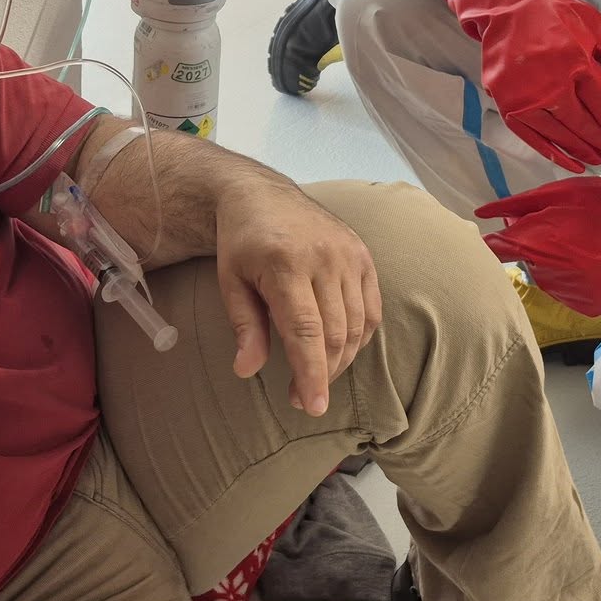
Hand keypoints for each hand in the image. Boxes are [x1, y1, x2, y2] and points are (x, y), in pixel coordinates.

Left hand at [215, 181, 381, 415]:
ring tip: (317, 374)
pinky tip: (340, 348)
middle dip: (322, 373)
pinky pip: (370, 308)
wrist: (260, 193)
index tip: (311, 407)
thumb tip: (247, 371)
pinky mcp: (362, 253)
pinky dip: (359, 336)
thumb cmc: (241, 242)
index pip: (306, 332)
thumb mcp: (230, 282)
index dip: (311, 373)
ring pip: (356, 325)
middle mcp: (324, 257)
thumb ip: (244, 326)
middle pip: (335, 333)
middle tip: (301, 397)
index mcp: (286, 263)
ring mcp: (348, 253)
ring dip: (341, 359)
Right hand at [431, 0, 600, 171]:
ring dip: (583, 152)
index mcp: (576, 61)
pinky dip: (553, 154)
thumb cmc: (559, 16)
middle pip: (584, 125)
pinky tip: (571, 162)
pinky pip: (532, 137)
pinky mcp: (506, 103)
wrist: (508, 6)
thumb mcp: (599, 31)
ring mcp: (524, 95)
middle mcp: (549, 81)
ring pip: (560, 135)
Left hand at [482, 177, 600, 318]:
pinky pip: (570, 292)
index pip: (494, 251)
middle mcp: (545, 274)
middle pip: (526, 264)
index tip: (498, 239)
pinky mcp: (585, 305)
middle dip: (536, 249)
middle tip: (564, 232)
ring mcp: (567, 293)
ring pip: (549, 279)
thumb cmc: (599, 202)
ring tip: (585, 247)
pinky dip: (577, 281)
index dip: (493, 244)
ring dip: (558, 266)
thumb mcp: (554, 194)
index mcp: (533, 243)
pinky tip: (594, 264)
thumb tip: (481, 213)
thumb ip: (515, 207)